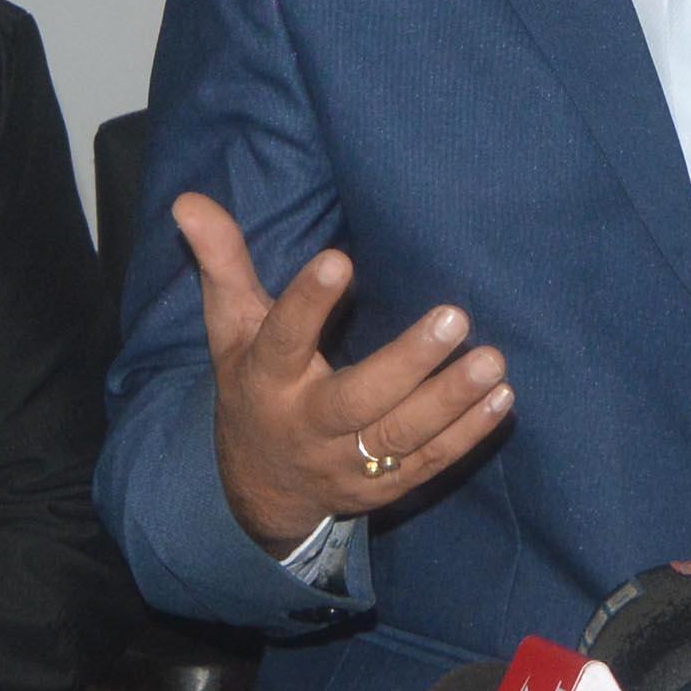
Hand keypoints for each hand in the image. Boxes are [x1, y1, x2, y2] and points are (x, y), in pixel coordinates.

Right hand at [175, 192, 513, 554]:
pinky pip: (428, 463)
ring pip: (400, 436)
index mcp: (266, 379)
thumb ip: (222, 263)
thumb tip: (189, 201)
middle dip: (407, 362)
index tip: (341, 259)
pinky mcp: (382, 487)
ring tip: (493, 361)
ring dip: (450, 400)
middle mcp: (306, 425)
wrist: (260, 489)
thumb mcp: (231, 327)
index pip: (283, 339)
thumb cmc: (252, 384)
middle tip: (456, 317)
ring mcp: (345, 463)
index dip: (308, 302)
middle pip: (357, 399)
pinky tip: (500, 398)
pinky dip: (466, 434)